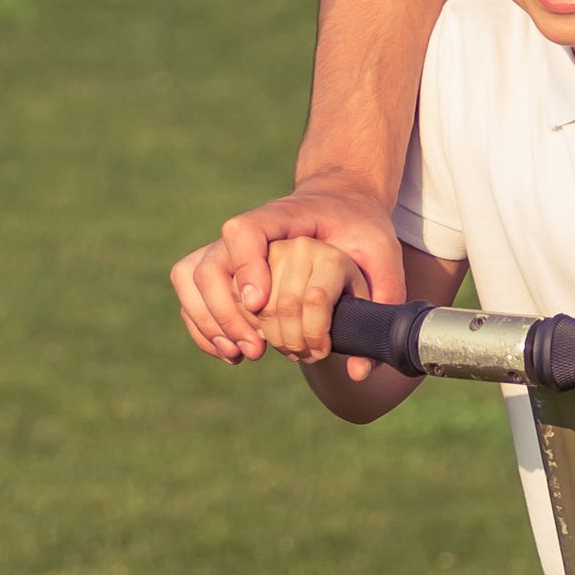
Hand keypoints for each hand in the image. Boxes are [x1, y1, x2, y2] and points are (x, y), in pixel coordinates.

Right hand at [170, 171, 403, 366]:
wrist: (339, 204)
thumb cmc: (360, 228)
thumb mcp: (384, 253)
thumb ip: (384, 299)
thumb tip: (359, 370)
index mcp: (284, 217)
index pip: (244, 231)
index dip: (245, 267)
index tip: (260, 304)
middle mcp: (248, 232)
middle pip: (210, 265)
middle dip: (227, 315)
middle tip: (258, 348)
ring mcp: (229, 248)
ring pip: (190, 278)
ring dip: (210, 322)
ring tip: (242, 353)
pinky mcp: (222, 267)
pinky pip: (190, 293)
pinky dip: (202, 325)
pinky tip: (231, 350)